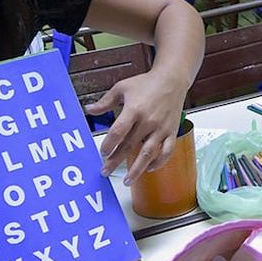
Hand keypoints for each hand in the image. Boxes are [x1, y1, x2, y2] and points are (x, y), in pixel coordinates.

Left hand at [85, 69, 188, 185]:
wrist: (172, 79)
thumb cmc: (146, 83)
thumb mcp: (122, 88)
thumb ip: (105, 102)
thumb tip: (89, 110)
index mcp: (134, 109)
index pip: (118, 131)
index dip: (108, 144)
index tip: (102, 152)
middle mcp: (148, 121)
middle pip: (129, 146)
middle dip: (116, 161)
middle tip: (105, 172)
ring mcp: (161, 128)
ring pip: (148, 154)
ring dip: (137, 169)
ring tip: (127, 181)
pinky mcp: (171, 132)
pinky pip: (166, 151)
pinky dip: (159, 162)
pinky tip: (149, 169)